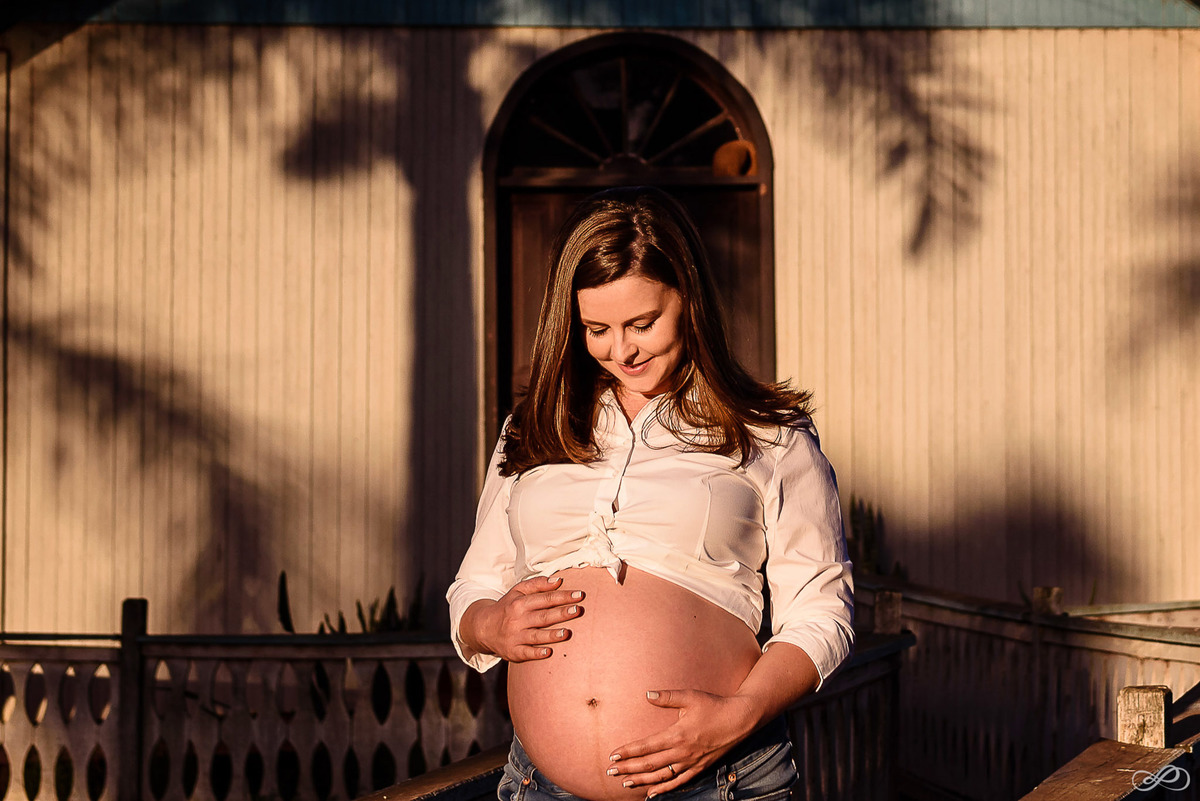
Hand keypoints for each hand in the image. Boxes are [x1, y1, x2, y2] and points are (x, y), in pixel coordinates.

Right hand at [461, 576, 582, 661]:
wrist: (483, 628)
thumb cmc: (508, 607)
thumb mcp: (518, 591)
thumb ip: (538, 584)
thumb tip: (558, 580)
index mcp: (520, 603)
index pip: (545, 599)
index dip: (563, 596)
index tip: (580, 595)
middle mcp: (517, 620)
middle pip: (543, 616)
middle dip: (561, 613)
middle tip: (578, 610)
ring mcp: (515, 637)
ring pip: (536, 636)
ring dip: (552, 635)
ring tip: (567, 633)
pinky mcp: (513, 652)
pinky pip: (526, 653)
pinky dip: (536, 653)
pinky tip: (548, 652)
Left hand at [606, 689, 756, 796]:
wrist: (740, 720)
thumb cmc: (714, 705)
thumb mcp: (690, 697)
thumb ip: (667, 697)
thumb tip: (647, 694)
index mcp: (677, 735)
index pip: (646, 747)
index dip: (628, 752)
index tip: (612, 756)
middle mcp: (682, 752)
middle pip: (649, 764)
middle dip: (628, 769)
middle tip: (610, 772)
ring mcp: (690, 763)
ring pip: (661, 776)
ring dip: (641, 780)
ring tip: (625, 783)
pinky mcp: (699, 768)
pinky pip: (677, 782)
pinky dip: (663, 789)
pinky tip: (651, 793)